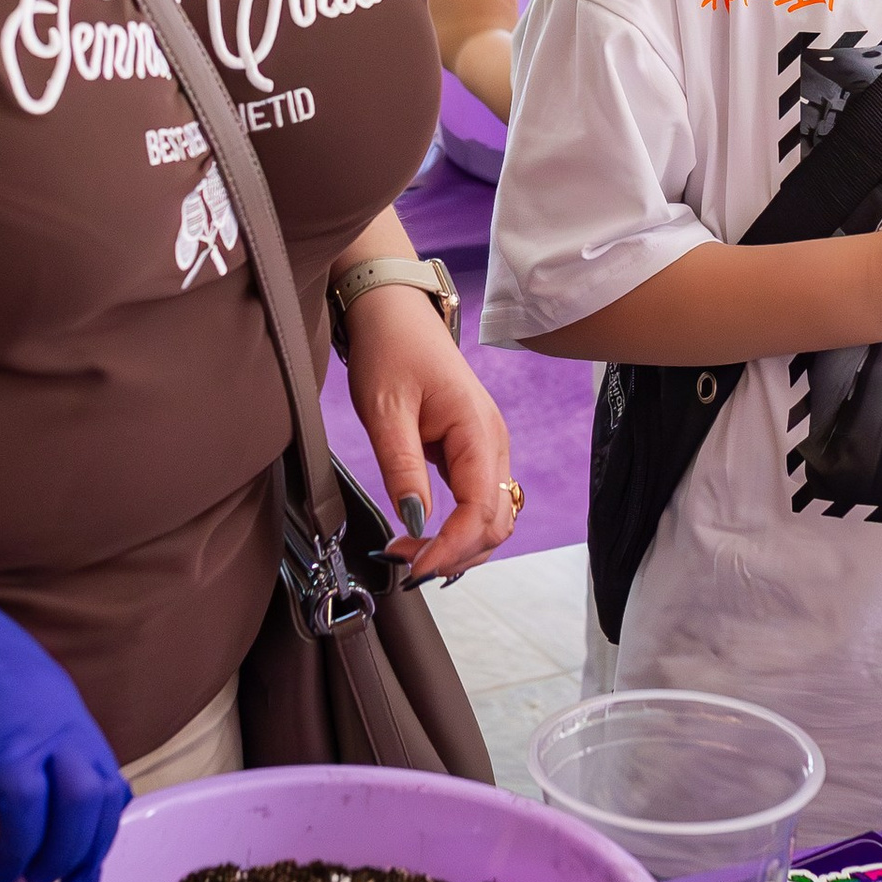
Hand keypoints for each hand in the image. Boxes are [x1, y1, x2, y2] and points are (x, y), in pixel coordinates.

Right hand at [0, 541, 126, 881]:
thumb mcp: (28, 679)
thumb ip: (49, 730)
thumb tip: (60, 793)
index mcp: (64, 710)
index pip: (109, 789)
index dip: (99, 843)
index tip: (82, 877)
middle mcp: (42, 726)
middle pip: (82, 809)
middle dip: (68, 858)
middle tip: (43, 879)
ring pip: (32, 821)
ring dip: (19, 860)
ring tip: (2, 875)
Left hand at [341, 275, 514, 582]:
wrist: (395, 314)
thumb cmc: (391, 349)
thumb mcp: (384, 409)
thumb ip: (401, 467)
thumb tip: (414, 520)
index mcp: (478, 429)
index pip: (481, 509)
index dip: (452, 547)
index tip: (415, 567)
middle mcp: (492, 441)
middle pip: (497, 522)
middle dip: (457, 553)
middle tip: (404, 564)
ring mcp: (486, 447)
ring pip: (492, 517)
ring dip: (459, 545)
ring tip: (410, 553)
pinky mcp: (472, 450)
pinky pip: (477, 501)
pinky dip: (457, 527)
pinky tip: (424, 534)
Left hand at [427, 0, 515, 67]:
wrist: (481, 57)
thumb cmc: (497, 21)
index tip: (490, 2)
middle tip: (480, 16)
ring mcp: (424, 4)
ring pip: (444, 0)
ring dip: (454, 8)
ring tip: (469, 27)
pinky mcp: (420, 23)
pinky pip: (436, 18)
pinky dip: (444, 24)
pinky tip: (457, 37)